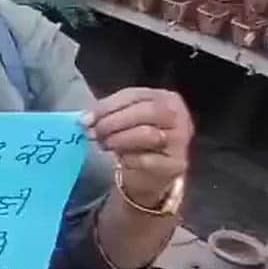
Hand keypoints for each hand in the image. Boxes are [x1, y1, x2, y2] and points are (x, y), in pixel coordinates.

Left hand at [84, 87, 192, 206]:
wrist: (152, 173)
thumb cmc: (136, 140)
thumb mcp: (125, 120)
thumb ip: (108, 114)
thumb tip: (86, 119)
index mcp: (166, 99)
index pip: (134, 94)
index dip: (107, 106)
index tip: (86, 119)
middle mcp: (178, 117)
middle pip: (147, 111)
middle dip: (114, 121)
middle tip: (94, 133)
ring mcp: (180, 141)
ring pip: (148, 134)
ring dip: (119, 139)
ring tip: (105, 145)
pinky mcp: (176, 164)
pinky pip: (147, 159)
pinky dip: (129, 159)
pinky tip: (122, 160)